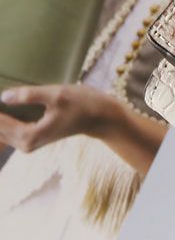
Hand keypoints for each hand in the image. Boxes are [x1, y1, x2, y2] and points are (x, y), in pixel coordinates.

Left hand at [0, 83, 117, 152]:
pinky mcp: (28, 138)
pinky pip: (4, 133)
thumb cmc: (82, 104)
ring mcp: (26, 143)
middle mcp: (25, 144)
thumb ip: (29, 95)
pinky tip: (1, 111)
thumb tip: (3, 97)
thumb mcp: (57, 95)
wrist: (100, 117)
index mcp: (29, 135)